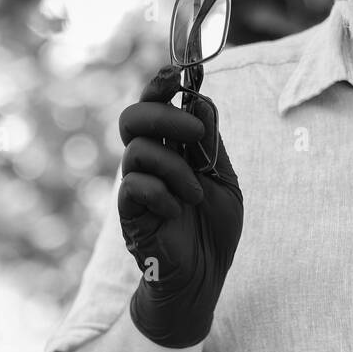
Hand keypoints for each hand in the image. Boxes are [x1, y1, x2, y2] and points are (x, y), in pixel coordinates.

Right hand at [117, 65, 243, 348]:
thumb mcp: (223, 178)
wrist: (205, 276)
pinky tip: (177, 212)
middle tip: (195, 134)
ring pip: (137, 151)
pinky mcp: (129, 214)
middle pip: (133, 117)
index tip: (178, 75)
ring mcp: (136, 186)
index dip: (160, 85)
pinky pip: (133, 186)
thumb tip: (200, 100)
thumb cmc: (213, 227)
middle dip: (164, 116)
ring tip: (196, 195)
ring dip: (175, 168)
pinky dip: (161, 194)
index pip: (155, 105)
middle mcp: (149, 161)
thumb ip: (211, 143)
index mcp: (172, 147)